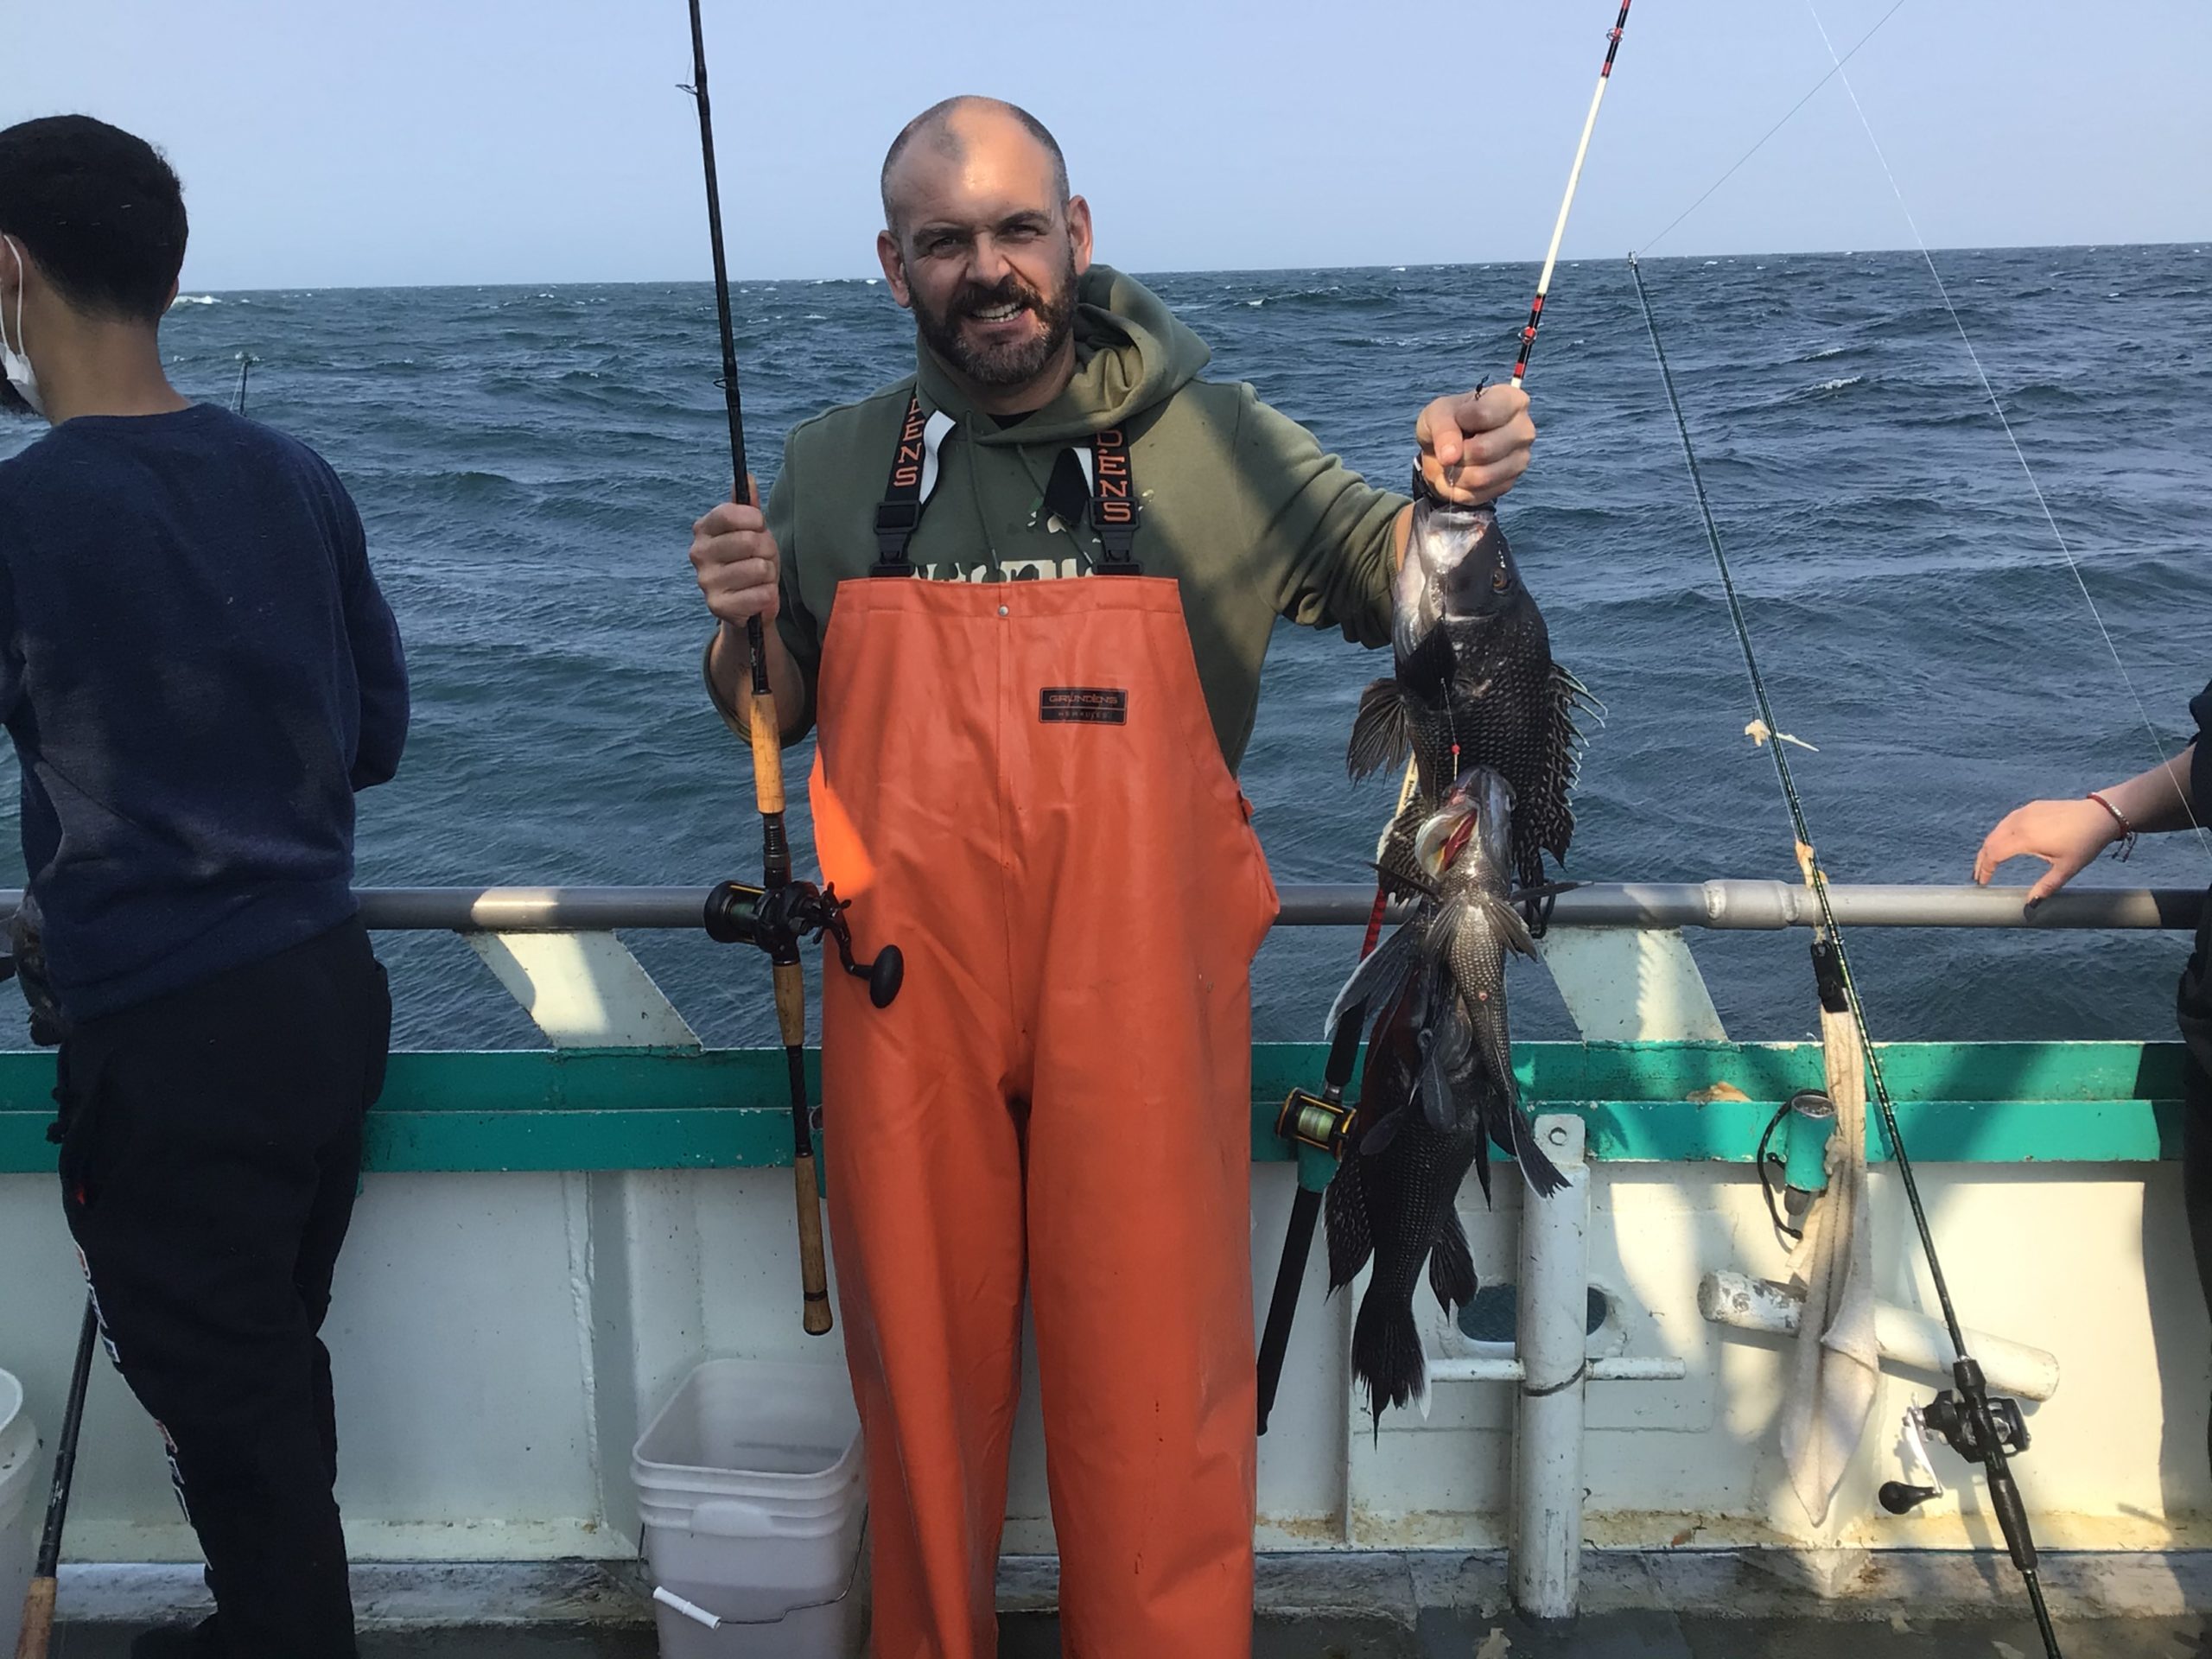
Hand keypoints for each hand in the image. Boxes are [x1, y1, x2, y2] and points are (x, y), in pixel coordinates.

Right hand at [689, 476, 779, 626]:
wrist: (748, 603)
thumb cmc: (750, 560)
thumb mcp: (752, 531)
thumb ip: (748, 507)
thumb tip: (747, 478)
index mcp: (703, 529)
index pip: (729, 513)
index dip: (754, 520)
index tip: (759, 527)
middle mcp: (698, 553)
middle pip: (749, 541)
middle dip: (767, 550)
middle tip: (762, 558)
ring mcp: (705, 581)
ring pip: (759, 568)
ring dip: (769, 574)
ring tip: (759, 579)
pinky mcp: (717, 607)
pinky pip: (762, 595)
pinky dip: (768, 596)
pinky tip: (757, 597)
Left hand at [1414, 385, 1534, 505]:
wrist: (1452, 446)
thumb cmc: (1451, 420)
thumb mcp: (1437, 414)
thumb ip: (1442, 428)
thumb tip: (1450, 456)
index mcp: (1512, 400)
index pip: (1484, 414)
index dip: (1460, 420)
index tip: (1457, 418)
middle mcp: (1524, 429)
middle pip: (1483, 450)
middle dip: (1456, 453)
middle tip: (1451, 447)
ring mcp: (1521, 459)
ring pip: (1481, 477)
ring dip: (1455, 474)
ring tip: (1453, 462)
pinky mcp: (1510, 483)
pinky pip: (1478, 494)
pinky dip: (1458, 488)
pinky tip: (1460, 474)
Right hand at [1972, 798, 2120, 903]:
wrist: (2101, 814)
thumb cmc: (2085, 843)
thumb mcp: (2066, 869)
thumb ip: (2045, 887)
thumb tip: (2030, 905)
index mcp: (2025, 838)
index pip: (1993, 854)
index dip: (1985, 869)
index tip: (1983, 883)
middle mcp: (2019, 822)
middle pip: (1990, 841)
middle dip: (1982, 859)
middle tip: (1979, 875)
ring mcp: (2024, 812)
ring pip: (1997, 830)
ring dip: (1989, 846)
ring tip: (1988, 861)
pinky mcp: (2031, 807)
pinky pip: (2008, 821)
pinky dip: (2000, 834)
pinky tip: (2004, 843)